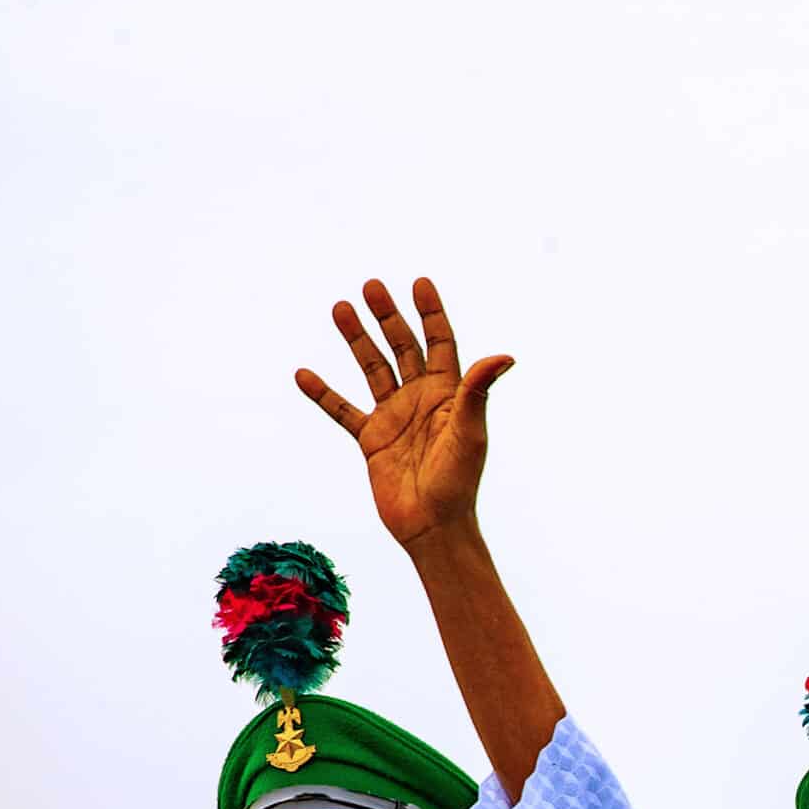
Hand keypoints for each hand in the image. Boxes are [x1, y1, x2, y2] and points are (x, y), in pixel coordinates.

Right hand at [295, 278, 512, 551]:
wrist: (433, 525)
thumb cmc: (458, 481)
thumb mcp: (469, 431)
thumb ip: (477, 391)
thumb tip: (505, 356)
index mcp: (448, 394)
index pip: (440, 343)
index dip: (431, 313)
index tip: (419, 282)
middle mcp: (421, 400)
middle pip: (403, 348)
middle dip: (389, 316)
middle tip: (371, 285)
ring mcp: (394, 417)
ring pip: (372, 368)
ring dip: (356, 339)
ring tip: (340, 308)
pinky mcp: (371, 440)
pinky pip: (342, 410)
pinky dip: (323, 393)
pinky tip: (304, 373)